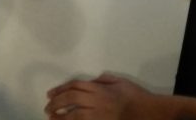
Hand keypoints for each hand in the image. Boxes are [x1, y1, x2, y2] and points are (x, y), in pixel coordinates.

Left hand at [45, 74, 160, 119]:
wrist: (147, 112)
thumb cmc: (134, 95)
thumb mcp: (118, 81)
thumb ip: (102, 80)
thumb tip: (90, 81)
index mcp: (99, 88)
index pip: (75, 86)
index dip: (60, 89)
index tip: (50, 94)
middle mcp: (97, 101)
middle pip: (72, 99)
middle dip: (57, 103)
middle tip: (47, 107)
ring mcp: (99, 115)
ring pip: (75, 116)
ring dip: (61, 117)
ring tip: (52, 118)